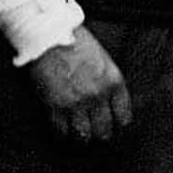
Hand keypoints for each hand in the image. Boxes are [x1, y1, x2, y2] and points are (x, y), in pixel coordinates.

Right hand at [24, 25, 132, 140]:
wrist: (49, 35)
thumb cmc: (75, 41)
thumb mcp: (102, 59)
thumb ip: (107, 82)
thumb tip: (108, 101)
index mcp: (113, 82)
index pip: (124, 117)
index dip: (117, 124)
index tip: (112, 124)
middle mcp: (98, 96)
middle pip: (104, 131)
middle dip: (100, 134)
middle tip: (94, 131)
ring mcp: (76, 103)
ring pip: (84, 136)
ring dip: (81, 136)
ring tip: (78, 133)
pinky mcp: (55, 107)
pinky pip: (62, 132)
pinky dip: (62, 134)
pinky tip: (62, 129)